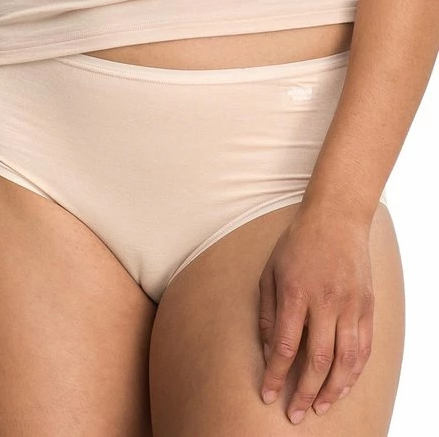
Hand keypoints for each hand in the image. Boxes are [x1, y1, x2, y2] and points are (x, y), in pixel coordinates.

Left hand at [258, 206, 374, 424]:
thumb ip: (269, 312)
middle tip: (295, 414)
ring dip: (333, 390)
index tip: (268, 394)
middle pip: (318, 360)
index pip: (286, 346)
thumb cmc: (296, 245)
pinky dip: (354, 372)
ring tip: (319, 407)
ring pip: (347, 360)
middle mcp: (326, 302)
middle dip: (304, 392)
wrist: (335, 221)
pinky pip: (365, 347)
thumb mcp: (270, 272)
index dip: (276, 375)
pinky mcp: (368, 306)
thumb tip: (269, 349)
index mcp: (296, 292)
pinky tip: (343, 386)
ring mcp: (351, 305)